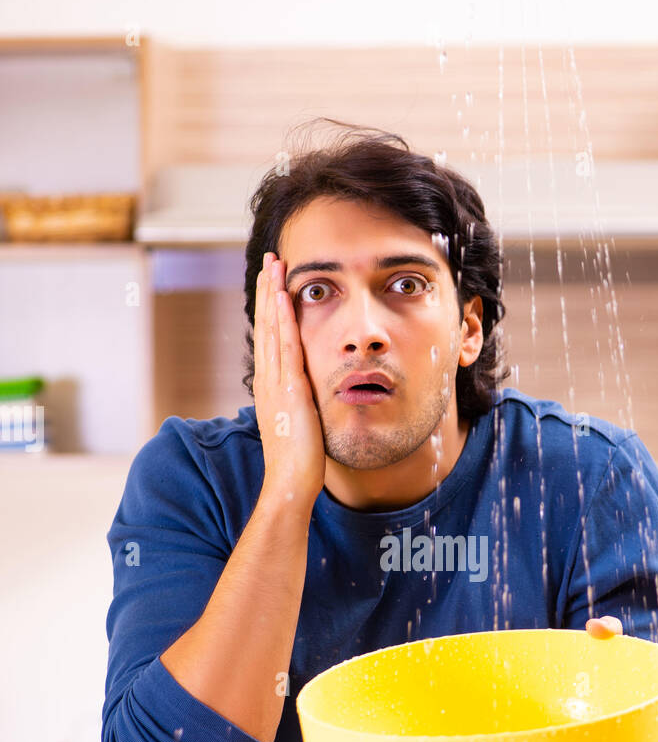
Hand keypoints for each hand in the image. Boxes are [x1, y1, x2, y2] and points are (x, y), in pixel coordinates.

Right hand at [254, 251, 325, 512]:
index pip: (268, 338)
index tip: (273, 282)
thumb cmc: (299, 461)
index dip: (269, 308)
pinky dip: (281, 320)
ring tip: (274, 265)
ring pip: (270, 329)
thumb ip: (301, 403)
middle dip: (266, 290)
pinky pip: (284, 348)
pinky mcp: (289, 389)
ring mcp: (276, 383)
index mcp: (270, 386)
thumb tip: (308, 392)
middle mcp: (268, 380)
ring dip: (271, 294)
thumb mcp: (299, 423)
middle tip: (270, 259)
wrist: (291, 482)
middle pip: (264, 325)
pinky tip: (282, 297)